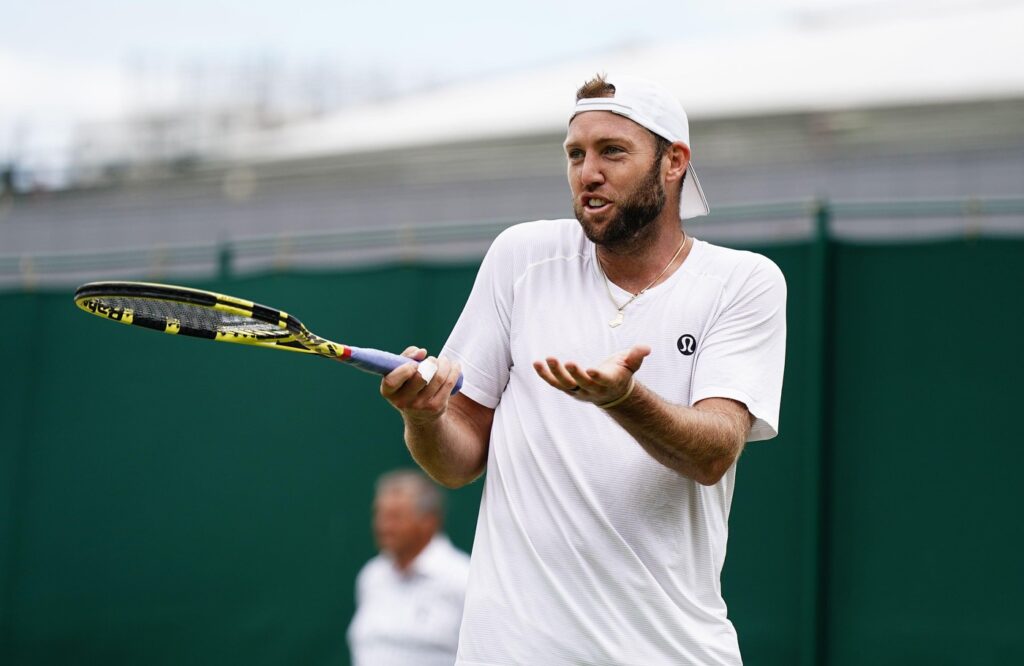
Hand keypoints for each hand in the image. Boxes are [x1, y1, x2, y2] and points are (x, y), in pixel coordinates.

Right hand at [380, 346, 461, 423]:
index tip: (414, 364)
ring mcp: (420, 406)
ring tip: (444, 361)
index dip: (404, 370)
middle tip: (433, 360)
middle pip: (420, 377)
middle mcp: (403, 401)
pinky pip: (449, 383)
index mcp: (389, 391)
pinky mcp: (436, 407)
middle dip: (431, 362)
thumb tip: (422, 352)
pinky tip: (454, 366)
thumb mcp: (401, 373)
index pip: (392, 381)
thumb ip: (407, 357)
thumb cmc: (409, 386)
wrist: (421, 416)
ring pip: (438, 378)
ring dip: (444, 364)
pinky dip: (454, 370)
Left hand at [533, 345, 650, 405]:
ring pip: (565, 384)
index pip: (603, 381)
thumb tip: (646, 347)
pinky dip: (544, 374)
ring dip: (555, 373)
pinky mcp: (568, 388)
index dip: (597, 376)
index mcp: (609, 382)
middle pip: (582, 383)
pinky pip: (554, 383)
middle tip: (567, 362)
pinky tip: (536, 364)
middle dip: (574, 374)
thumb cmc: (621, 373)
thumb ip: (636, 356)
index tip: (591, 370)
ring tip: (548, 359)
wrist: (612, 393)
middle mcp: (592, 389)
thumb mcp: (631, 365)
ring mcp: (578, 390)